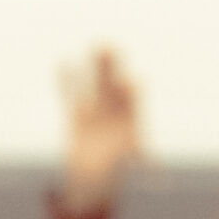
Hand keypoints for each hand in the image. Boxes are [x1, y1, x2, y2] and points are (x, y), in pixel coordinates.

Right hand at [60, 48, 144, 213]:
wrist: (94, 172)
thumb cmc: (116, 166)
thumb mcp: (129, 166)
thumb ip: (140, 163)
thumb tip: (157, 173)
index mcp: (129, 115)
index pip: (133, 97)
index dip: (131, 89)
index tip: (130, 83)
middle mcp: (113, 105)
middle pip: (112, 81)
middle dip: (113, 65)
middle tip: (111, 48)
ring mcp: (94, 106)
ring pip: (94, 81)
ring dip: (94, 65)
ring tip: (96, 46)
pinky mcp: (75, 112)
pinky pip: (70, 93)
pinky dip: (66, 80)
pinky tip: (62, 63)